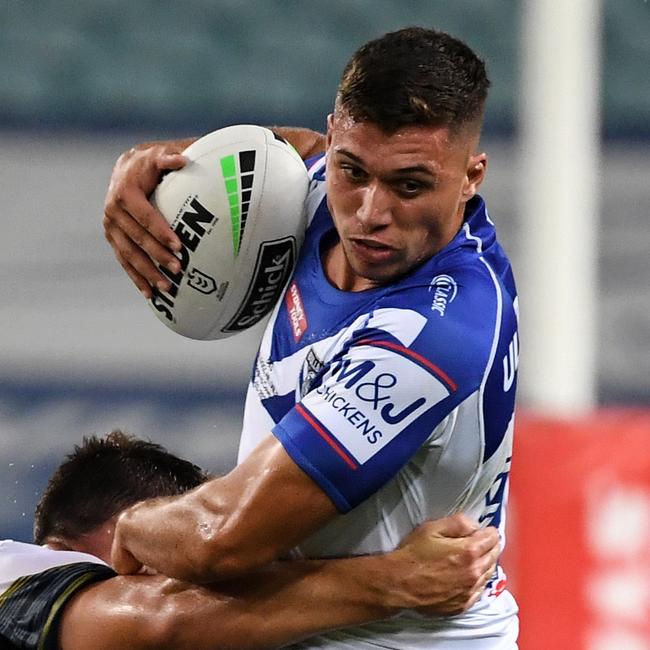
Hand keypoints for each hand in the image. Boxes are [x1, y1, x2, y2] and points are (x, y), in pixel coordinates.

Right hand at [102, 141, 189, 297]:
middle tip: (178, 270)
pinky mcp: (113, 238)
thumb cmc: (150, 162)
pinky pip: (124, 261)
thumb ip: (169, 157)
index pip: (145, 217)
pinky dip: (136, 278)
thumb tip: (183, 159)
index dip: (161, 232)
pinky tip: (149, 294)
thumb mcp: (159, 155)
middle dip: (158, 257)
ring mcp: (110, 227)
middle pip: (137, 240)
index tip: (179, 246)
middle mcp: (112, 212)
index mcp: (124, 193)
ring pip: (129, 255)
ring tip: (167, 288)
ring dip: (147, 273)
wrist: (128, 167)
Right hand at [389, 515, 499, 615]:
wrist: (400, 583)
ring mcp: (470, 591)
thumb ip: (458, 522)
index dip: (489, 531)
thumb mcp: (432, 528)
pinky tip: (468, 575)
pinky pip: (479, 591)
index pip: (492, 538)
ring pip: (489, 574)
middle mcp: (474, 573)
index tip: (485, 529)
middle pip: (494, 556)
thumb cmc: (414, 554)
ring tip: (476, 557)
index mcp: (469, 551)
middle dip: (490, 546)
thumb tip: (475, 525)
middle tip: (483, 541)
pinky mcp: (463, 605)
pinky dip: (478, 581)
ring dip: (486, 563)